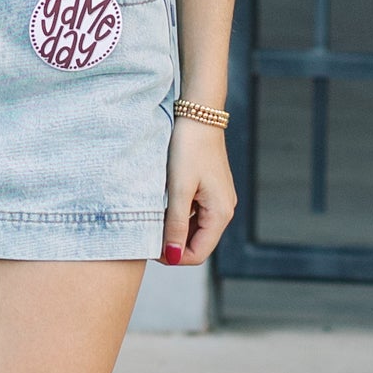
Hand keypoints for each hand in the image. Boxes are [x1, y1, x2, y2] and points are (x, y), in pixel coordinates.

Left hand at [160, 115, 234, 265]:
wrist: (199, 116)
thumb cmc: (188, 149)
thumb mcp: (179, 189)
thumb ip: (176, 225)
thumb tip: (173, 256)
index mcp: (220, 213)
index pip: (198, 254)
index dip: (173, 257)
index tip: (149, 247)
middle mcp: (225, 210)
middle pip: (198, 243)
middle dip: (173, 244)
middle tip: (148, 231)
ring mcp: (219, 200)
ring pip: (195, 229)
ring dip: (175, 229)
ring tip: (154, 215)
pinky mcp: (212, 191)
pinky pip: (196, 214)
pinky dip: (180, 215)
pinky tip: (164, 203)